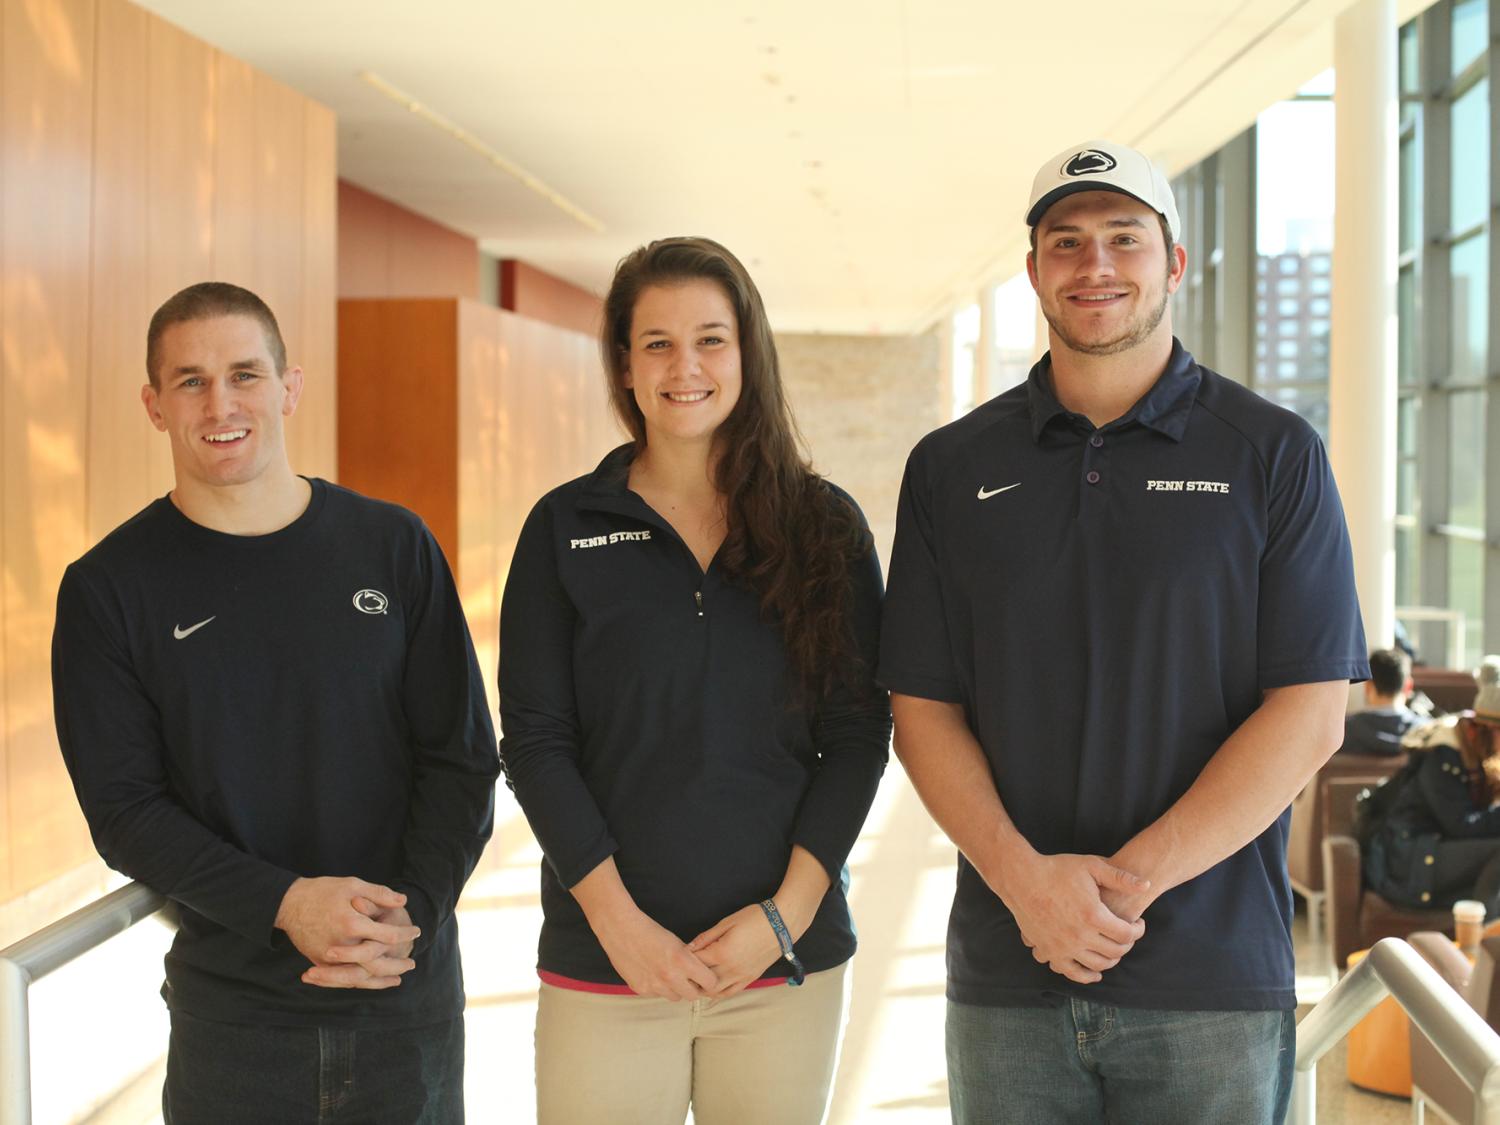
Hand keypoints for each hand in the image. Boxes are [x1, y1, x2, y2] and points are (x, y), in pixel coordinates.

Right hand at [275, 877, 420, 988]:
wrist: (288, 903)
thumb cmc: (323, 891)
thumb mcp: (352, 885)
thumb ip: (379, 894)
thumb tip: (404, 901)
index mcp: (352, 924)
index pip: (388, 935)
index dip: (405, 934)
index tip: (417, 931)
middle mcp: (341, 945)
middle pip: (377, 963)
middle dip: (397, 964)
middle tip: (412, 963)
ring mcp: (328, 958)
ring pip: (360, 977)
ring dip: (381, 979)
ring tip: (398, 978)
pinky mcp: (320, 963)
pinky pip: (343, 980)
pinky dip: (361, 983)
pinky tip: (372, 981)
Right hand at [592, 906, 718, 1000]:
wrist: (620, 928)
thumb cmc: (649, 930)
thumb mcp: (676, 942)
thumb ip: (689, 960)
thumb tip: (700, 974)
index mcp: (683, 961)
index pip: (709, 983)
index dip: (708, 979)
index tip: (705, 976)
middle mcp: (670, 977)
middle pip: (693, 996)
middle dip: (693, 988)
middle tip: (688, 978)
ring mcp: (654, 986)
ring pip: (674, 997)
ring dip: (674, 989)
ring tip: (667, 972)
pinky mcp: (640, 989)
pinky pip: (656, 995)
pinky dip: (657, 987)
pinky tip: (650, 972)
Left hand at [689, 905, 784, 997]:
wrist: (782, 924)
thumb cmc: (754, 918)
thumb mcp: (727, 922)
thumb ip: (707, 936)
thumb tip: (689, 947)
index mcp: (722, 952)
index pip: (696, 963)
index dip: (685, 960)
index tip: (678, 956)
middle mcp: (731, 969)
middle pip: (703, 981)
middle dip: (691, 977)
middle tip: (683, 971)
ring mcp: (741, 976)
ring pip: (716, 992)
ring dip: (703, 988)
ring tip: (696, 979)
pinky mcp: (750, 979)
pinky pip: (731, 992)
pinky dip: (719, 992)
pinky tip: (712, 986)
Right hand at [992, 851, 1147, 984]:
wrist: (1022, 878)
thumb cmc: (1057, 869)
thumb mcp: (1091, 866)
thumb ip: (1120, 877)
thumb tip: (1146, 885)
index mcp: (1093, 915)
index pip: (1127, 934)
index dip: (1138, 930)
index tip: (1138, 924)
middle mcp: (1080, 935)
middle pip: (1115, 952)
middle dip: (1127, 945)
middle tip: (1126, 935)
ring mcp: (1064, 946)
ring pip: (1098, 965)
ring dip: (1111, 960)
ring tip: (1112, 948)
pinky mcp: (1050, 952)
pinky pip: (1073, 973)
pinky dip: (1087, 976)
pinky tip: (1095, 972)